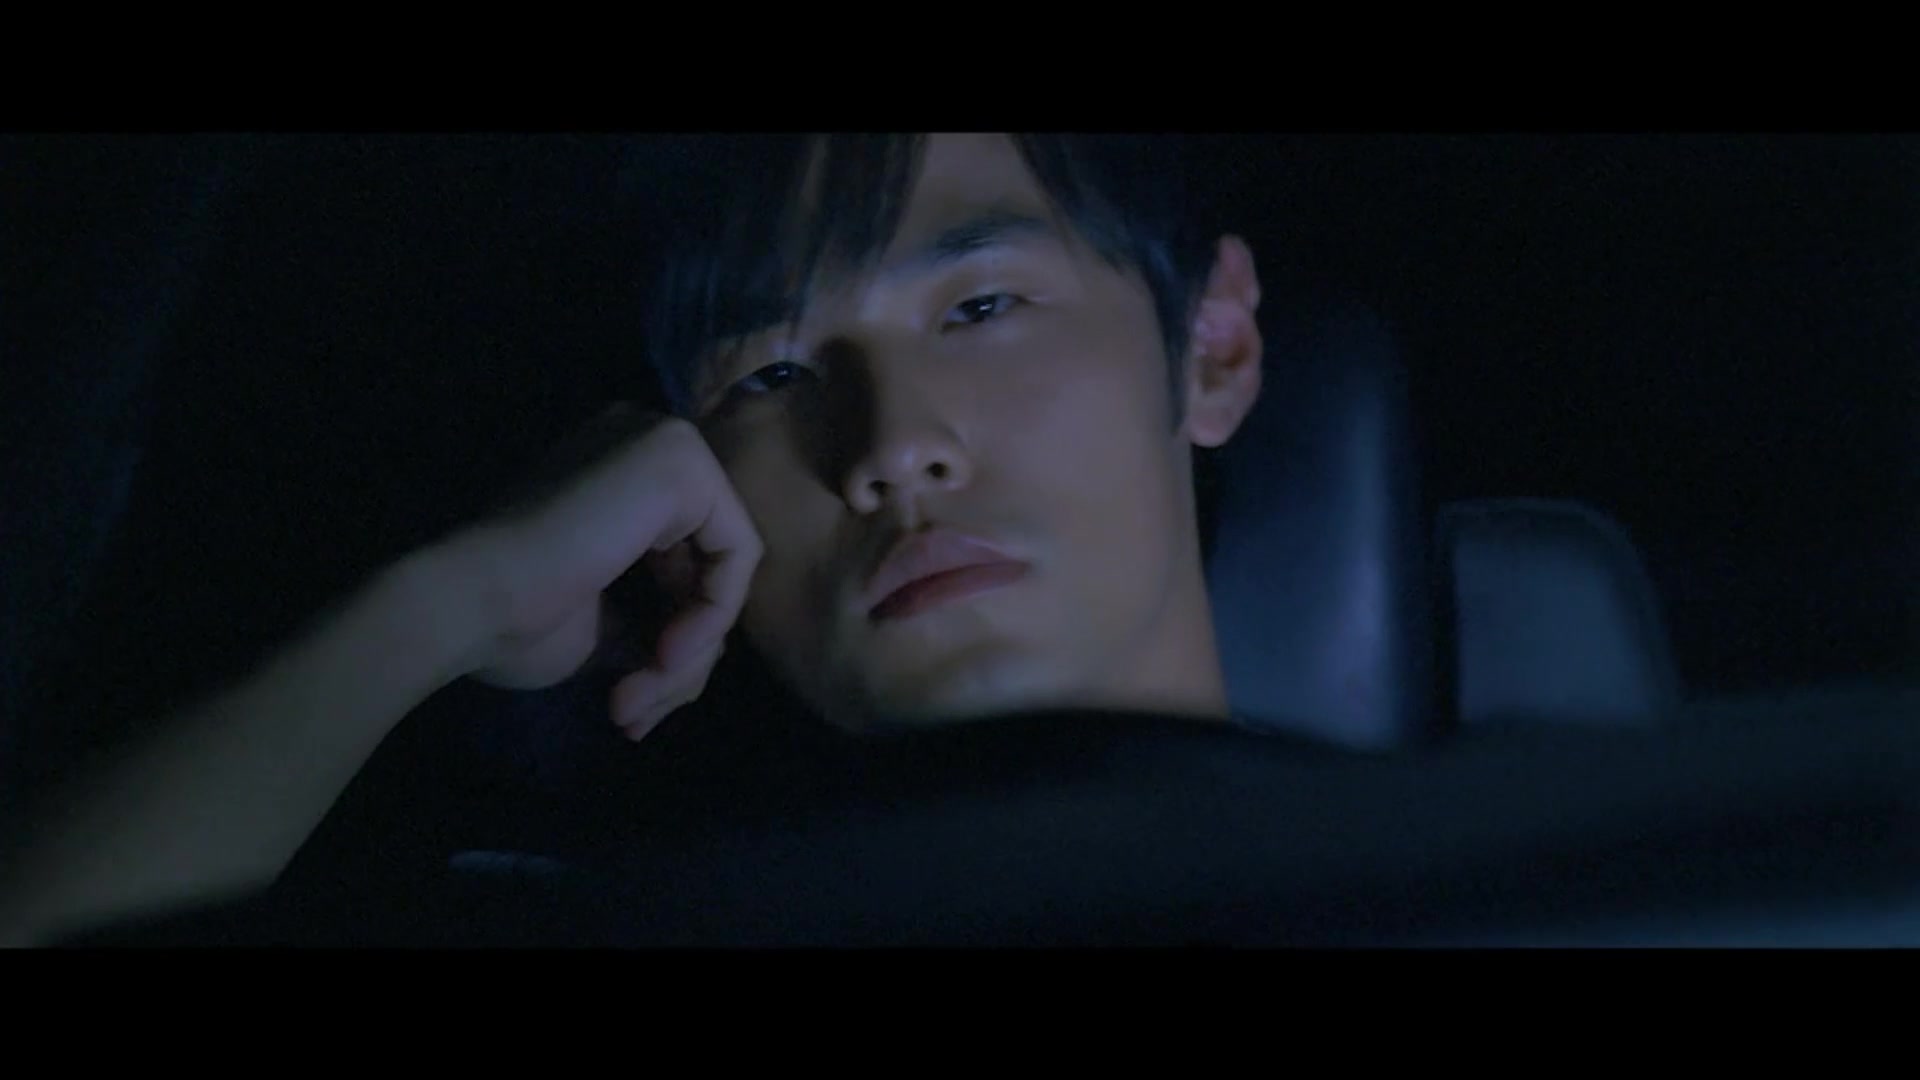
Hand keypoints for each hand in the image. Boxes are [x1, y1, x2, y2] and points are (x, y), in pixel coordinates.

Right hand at [450, 404, 761, 739]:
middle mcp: (646, 443)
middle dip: (685, 652)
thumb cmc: (514, 619)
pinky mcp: (681, 461)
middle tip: (635, 712)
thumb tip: (693, 661)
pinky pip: (737, 554)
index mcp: (621, 474)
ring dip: (689, 651)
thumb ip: (658, 624)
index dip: (674, 636)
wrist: (465, 601)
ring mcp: (665, 444)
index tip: (632, 698)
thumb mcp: (603, 626)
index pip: (688, 560)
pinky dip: (709, 617)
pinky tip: (664, 655)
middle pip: (710, 564)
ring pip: (724, 567)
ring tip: (636, 701)